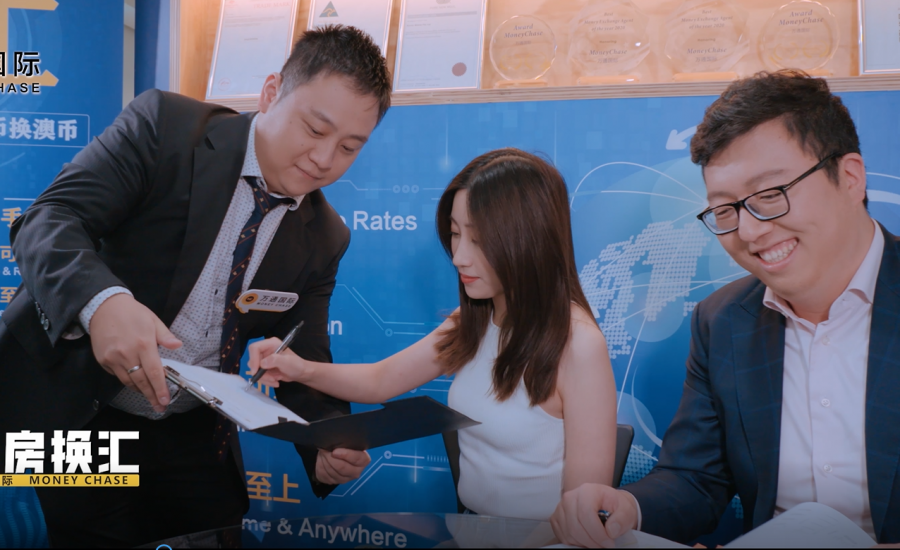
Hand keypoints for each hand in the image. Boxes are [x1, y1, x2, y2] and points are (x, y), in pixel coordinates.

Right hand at [89, 293, 181, 412]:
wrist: (104, 307)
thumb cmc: (132, 313)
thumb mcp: (153, 320)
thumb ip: (165, 336)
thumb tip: (178, 345)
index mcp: (144, 344)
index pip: (154, 372)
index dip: (160, 388)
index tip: (165, 400)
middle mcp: (127, 353)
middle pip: (141, 381)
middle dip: (151, 395)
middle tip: (159, 406)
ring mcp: (113, 358)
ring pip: (128, 381)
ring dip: (140, 390)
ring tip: (149, 396)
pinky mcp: (103, 360)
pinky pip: (117, 375)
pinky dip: (127, 380)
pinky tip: (135, 381)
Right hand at [247, 337, 310, 386]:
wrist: (301, 373)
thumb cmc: (296, 365)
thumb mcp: (287, 362)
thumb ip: (274, 360)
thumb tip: (262, 364)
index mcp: (270, 344)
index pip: (254, 348)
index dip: (253, 359)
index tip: (256, 371)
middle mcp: (265, 350)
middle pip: (253, 361)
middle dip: (261, 373)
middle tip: (271, 379)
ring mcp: (264, 359)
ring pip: (255, 370)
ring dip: (265, 378)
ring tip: (276, 381)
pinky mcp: (265, 368)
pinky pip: (259, 375)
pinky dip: (266, 381)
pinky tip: (276, 381)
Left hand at [315, 448, 370, 484]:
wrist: (335, 454)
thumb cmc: (344, 446)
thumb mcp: (347, 442)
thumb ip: (345, 443)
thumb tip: (335, 443)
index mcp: (363, 460)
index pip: (357, 459)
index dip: (346, 455)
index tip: (334, 451)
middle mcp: (356, 472)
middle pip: (342, 467)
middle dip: (330, 458)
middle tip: (324, 450)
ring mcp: (346, 479)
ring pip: (331, 471)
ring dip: (325, 460)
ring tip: (323, 452)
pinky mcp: (334, 482)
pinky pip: (325, 475)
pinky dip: (321, 466)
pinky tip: (322, 459)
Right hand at [551, 484, 637, 547]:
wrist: (607, 504)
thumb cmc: (615, 506)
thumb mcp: (626, 510)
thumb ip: (622, 519)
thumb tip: (610, 531)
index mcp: (587, 491)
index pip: (586, 514)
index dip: (597, 533)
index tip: (609, 543)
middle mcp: (570, 497)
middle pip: (576, 526)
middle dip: (592, 542)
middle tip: (604, 546)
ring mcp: (560, 508)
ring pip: (569, 534)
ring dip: (585, 543)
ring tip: (597, 542)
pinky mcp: (556, 518)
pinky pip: (563, 537)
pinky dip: (576, 542)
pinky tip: (587, 539)